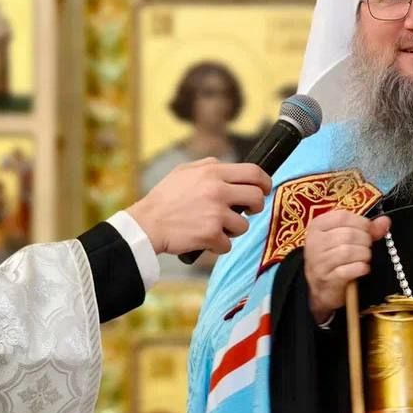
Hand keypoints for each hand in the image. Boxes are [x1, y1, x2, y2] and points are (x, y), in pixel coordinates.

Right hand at [126, 158, 271, 255]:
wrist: (147, 224)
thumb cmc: (164, 198)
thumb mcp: (184, 171)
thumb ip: (210, 166)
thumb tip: (231, 168)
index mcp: (213, 172)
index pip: (254, 172)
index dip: (265, 182)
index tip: (265, 190)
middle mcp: (218, 190)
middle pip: (257, 197)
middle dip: (257, 206)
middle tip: (248, 211)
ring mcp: (216, 213)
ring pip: (244, 224)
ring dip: (234, 230)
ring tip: (216, 227)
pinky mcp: (211, 234)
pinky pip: (228, 244)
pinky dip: (219, 246)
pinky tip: (205, 240)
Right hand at [303, 210, 390, 323]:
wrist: (322, 287)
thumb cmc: (335, 258)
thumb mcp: (345, 239)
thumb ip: (366, 229)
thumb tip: (385, 221)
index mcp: (317, 226)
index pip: (342, 216)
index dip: (362, 222)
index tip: (368, 231)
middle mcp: (315, 242)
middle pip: (348, 234)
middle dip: (365, 241)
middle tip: (366, 248)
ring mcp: (318, 261)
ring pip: (348, 251)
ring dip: (364, 255)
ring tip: (364, 258)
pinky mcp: (326, 278)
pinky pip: (349, 270)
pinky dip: (361, 268)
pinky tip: (362, 268)